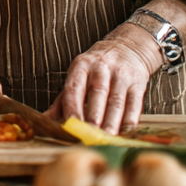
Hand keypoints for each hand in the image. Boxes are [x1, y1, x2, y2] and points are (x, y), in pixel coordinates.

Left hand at [47, 23, 162, 132]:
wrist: (128, 48)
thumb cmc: (96, 69)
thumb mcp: (77, 76)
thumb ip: (63, 100)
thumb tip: (46, 120)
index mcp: (82, 65)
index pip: (74, 88)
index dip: (72, 108)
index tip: (71, 126)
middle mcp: (102, 68)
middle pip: (97, 95)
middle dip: (93, 117)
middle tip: (89, 136)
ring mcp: (121, 75)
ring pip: (116, 102)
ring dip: (111, 122)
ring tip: (106, 138)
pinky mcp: (138, 83)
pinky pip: (134, 105)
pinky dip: (129, 121)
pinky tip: (123, 133)